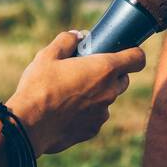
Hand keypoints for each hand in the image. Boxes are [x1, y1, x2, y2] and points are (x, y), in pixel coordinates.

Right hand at [5, 30, 146, 155]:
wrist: (28, 126)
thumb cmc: (39, 87)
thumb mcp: (47, 56)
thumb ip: (66, 41)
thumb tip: (77, 35)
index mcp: (104, 69)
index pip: (137, 58)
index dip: (133, 53)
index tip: (124, 52)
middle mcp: (109, 91)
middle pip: (123, 79)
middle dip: (112, 74)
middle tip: (89, 72)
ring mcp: (102, 113)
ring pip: (108, 99)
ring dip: (98, 95)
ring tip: (72, 94)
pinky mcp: (92, 130)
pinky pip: (95, 117)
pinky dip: (87, 113)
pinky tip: (66, 111)